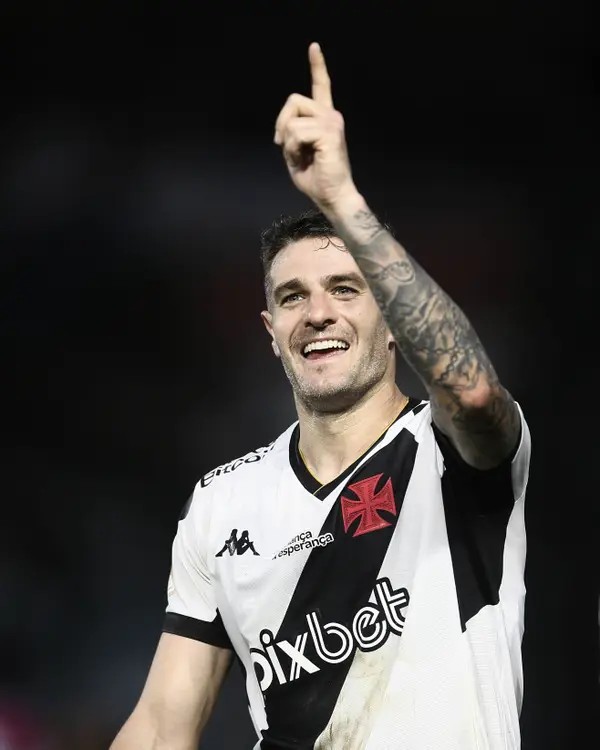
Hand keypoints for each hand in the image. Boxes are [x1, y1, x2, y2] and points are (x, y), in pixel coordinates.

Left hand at [274, 42, 357, 211]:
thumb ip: (290, 133)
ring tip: (299, 156)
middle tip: (284, 145)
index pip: (321, 87)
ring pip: (292, 118)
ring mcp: (332, 122)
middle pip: (293, 99)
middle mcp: (331, 115)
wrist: (332, 196)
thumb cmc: (315, 178)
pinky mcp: (329, 132)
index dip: (317, 66)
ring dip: (288, 141)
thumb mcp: (295, 151)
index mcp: (324, 118)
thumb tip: (283, 128)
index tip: (313, 47)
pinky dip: (293, 148)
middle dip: (282, 122)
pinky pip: (296, 132)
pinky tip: (304, 158)